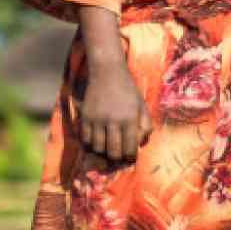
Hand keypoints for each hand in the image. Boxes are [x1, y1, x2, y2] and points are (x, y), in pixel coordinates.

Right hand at [76, 7, 152, 161]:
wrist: (107, 71)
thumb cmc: (128, 90)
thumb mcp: (142, 105)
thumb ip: (145, 126)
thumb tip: (140, 145)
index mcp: (129, 118)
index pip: (129, 148)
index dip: (130, 157)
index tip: (130, 157)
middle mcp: (112, 120)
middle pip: (113, 152)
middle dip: (117, 159)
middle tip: (119, 157)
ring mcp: (97, 119)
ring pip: (98, 148)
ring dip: (103, 152)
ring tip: (107, 149)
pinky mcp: (85, 116)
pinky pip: (85, 139)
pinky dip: (90, 144)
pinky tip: (96, 141)